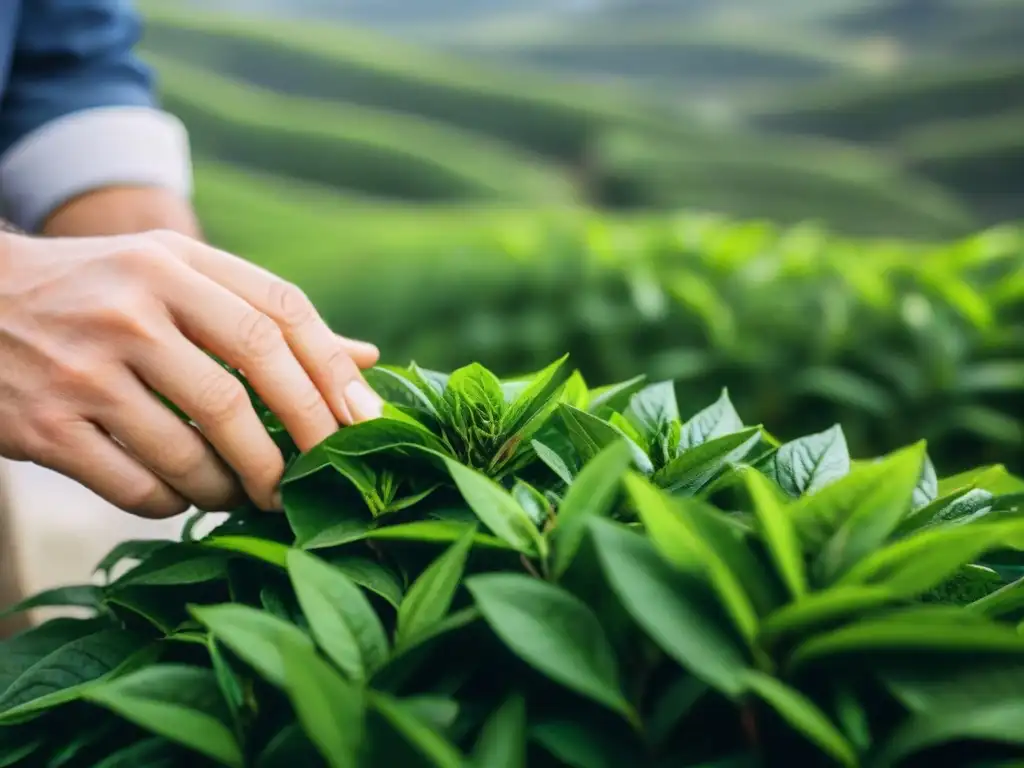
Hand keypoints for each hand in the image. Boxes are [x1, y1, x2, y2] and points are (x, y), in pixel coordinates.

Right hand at [0, 229, 382, 517]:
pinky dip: (175, 504)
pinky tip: (184, 497)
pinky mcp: (45, 426)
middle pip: (244, 387)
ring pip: (193, 449)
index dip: (332, 374)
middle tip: (315, 479)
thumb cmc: (97, 293)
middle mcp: (132, 306)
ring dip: (235, 486)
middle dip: (297, 444)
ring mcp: (84, 366)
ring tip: (249, 492)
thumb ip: (265, 316)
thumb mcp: (175, 278)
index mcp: (174, 262)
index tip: (363, 422)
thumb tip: (366, 358)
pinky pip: (137, 487)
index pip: (281, 314)